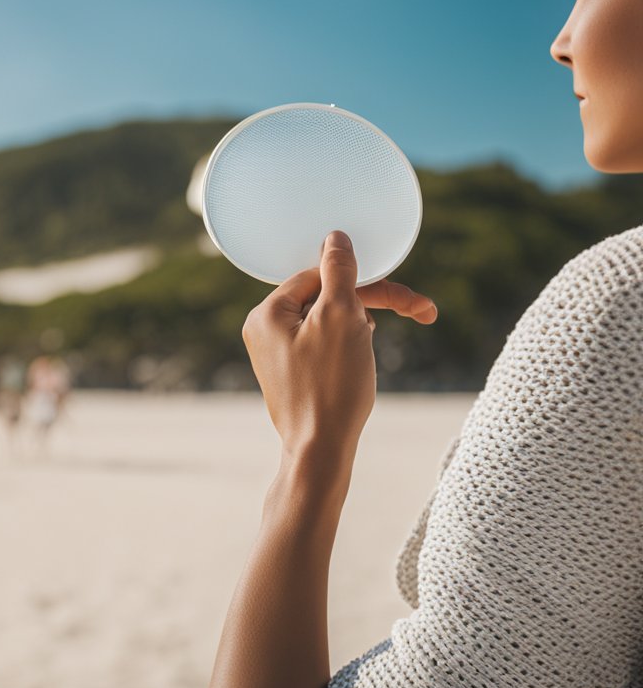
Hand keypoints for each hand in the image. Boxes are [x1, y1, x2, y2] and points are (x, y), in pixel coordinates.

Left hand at [241, 230, 436, 462]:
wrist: (322, 451)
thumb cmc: (331, 386)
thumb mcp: (340, 316)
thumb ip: (338, 271)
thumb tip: (335, 236)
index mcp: (266, 313)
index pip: (320, 275)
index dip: (363, 282)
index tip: (402, 297)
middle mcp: (265, 331)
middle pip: (327, 297)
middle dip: (373, 303)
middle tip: (422, 311)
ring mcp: (278, 354)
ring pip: (331, 320)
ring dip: (364, 325)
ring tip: (373, 352)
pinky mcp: (294, 374)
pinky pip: (326, 344)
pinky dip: (352, 346)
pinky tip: (363, 363)